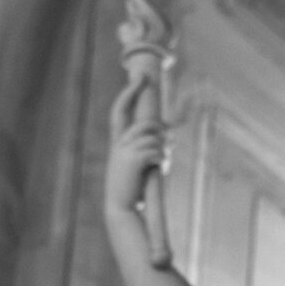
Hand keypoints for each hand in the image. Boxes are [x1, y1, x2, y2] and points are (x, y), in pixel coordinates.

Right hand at [103, 75, 167, 221]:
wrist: (120, 209)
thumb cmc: (129, 190)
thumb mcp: (134, 166)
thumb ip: (143, 149)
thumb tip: (165, 136)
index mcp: (117, 143)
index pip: (120, 110)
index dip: (130, 91)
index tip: (141, 76)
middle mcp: (119, 143)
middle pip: (143, 122)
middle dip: (158, 126)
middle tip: (167, 137)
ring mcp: (124, 151)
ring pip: (154, 137)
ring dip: (163, 149)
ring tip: (161, 162)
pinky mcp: (133, 160)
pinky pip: (156, 150)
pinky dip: (162, 159)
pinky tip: (159, 169)